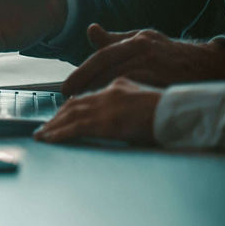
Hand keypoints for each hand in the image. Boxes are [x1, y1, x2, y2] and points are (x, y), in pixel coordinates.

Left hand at [34, 77, 162, 145]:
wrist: (182, 113)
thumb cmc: (172, 108)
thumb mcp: (147, 93)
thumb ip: (129, 93)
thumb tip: (119, 98)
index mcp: (118, 85)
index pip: (89, 95)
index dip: (72, 104)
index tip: (62, 111)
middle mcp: (108, 93)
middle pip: (75, 104)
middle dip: (58, 116)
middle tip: (46, 126)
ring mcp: (106, 108)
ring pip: (71, 116)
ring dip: (54, 126)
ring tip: (42, 135)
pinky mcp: (105, 123)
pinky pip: (76, 129)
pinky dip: (59, 134)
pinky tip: (48, 139)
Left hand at [61, 24, 224, 96]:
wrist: (210, 64)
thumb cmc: (171, 54)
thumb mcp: (144, 40)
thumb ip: (116, 39)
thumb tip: (91, 30)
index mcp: (137, 39)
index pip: (102, 56)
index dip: (82, 72)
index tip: (66, 87)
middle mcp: (145, 49)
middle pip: (106, 68)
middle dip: (85, 85)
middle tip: (69, 101)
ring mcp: (156, 66)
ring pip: (119, 81)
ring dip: (99, 94)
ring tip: (84, 108)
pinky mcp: (165, 82)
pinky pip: (137, 93)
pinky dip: (121, 102)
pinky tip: (109, 111)